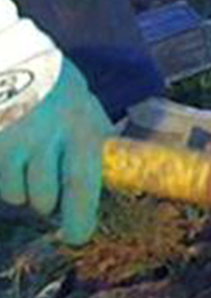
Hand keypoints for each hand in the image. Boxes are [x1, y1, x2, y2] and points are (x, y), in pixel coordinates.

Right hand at [0, 58, 111, 243]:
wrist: (12, 60)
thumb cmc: (56, 89)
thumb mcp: (84, 107)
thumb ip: (94, 141)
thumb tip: (111, 182)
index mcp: (80, 125)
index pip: (82, 181)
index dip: (79, 215)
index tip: (77, 237)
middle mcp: (46, 135)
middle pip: (47, 197)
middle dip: (52, 203)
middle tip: (54, 191)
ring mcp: (14, 141)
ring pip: (22, 196)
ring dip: (28, 189)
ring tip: (33, 156)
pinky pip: (4, 186)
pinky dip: (10, 180)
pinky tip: (14, 154)